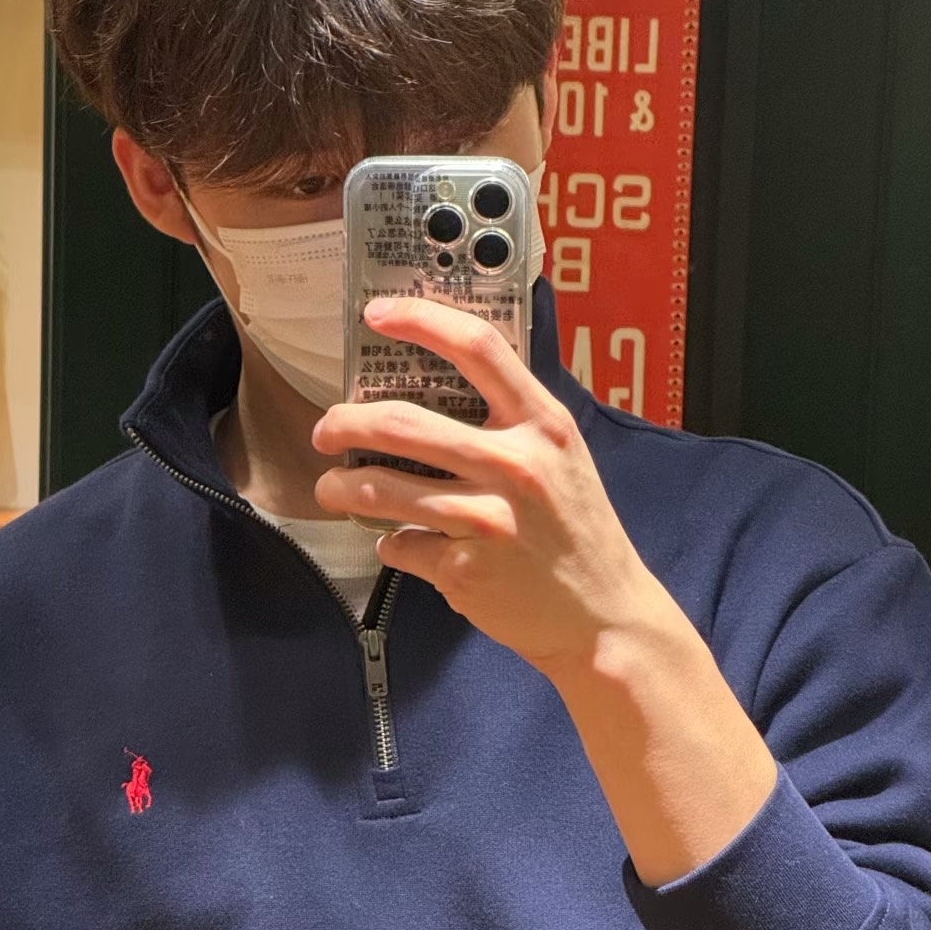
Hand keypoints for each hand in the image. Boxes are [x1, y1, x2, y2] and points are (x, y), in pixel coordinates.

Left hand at [311, 294, 651, 679]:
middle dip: (343, 424)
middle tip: (326, 431)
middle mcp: (515, 465)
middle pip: (400, 423)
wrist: (604, 616)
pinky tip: (401, 544)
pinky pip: (400, 546)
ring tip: (332, 490)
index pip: (477, 347)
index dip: (420, 319)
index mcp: (543, 424)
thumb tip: (436, 394)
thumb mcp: (563, 459)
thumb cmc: (577, 534)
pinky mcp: (463, 569)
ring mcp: (486, 519)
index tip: (377, 313)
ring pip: (381, 490)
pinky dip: (391, 545)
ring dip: (341, 489)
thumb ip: (514, 422)